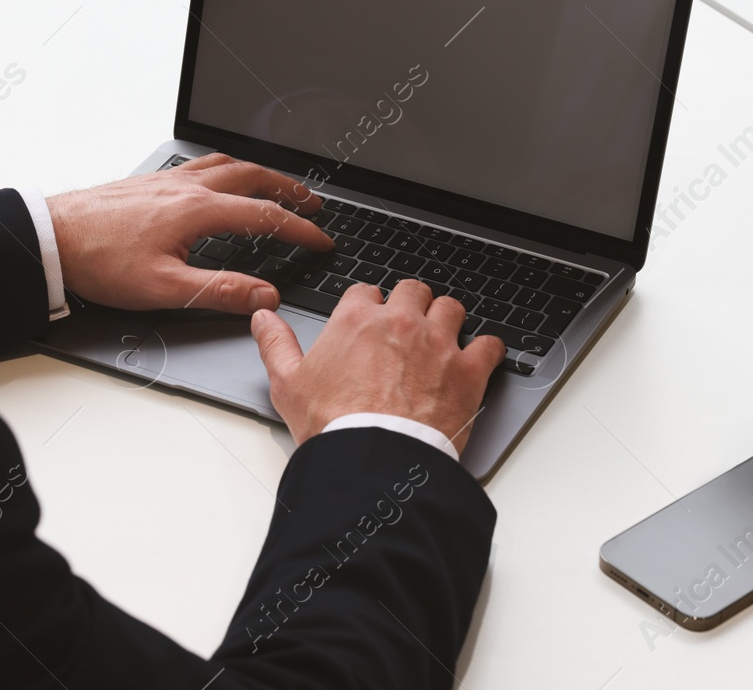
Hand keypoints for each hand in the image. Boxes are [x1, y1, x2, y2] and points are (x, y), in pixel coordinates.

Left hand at [46, 152, 331, 313]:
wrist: (52, 237)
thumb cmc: (100, 261)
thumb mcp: (164, 289)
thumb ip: (219, 291)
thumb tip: (264, 295)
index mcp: (198, 210)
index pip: (265, 216)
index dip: (300, 229)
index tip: (321, 239)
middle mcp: (187, 187)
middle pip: (253, 176)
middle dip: (289, 190)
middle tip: (312, 203)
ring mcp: (168, 180)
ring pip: (227, 164)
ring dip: (260, 173)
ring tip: (276, 185)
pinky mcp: (150, 181)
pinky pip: (201, 164)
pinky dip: (227, 167)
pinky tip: (219, 178)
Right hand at [250, 280, 505, 455]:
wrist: (373, 461)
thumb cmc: (332, 427)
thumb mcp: (288, 384)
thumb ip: (275, 344)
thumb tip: (263, 319)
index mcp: (356, 321)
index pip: (366, 292)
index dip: (368, 308)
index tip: (369, 323)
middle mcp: (400, 323)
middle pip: (413, 290)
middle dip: (410, 305)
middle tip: (407, 329)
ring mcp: (438, 344)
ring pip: (451, 308)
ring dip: (447, 321)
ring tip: (441, 341)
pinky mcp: (468, 371)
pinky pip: (489, 345)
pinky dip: (486, 350)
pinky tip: (479, 359)